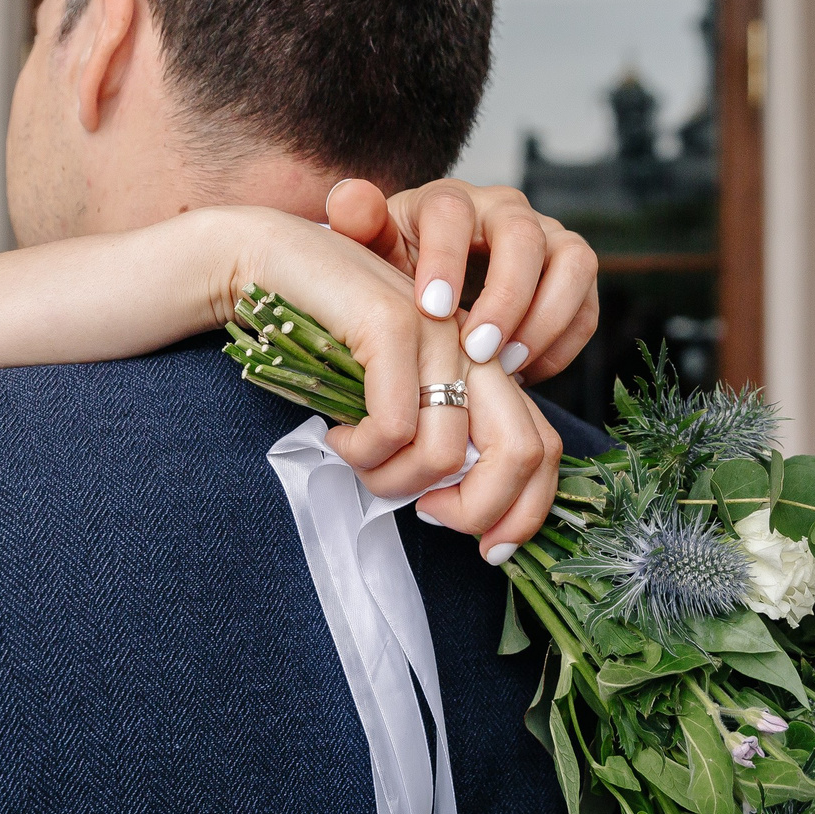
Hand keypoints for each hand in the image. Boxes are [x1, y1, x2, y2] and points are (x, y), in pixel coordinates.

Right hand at [219, 212, 558, 545]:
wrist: (272, 263)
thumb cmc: (330, 342)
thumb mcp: (395, 398)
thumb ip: (434, 437)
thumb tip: (451, 508)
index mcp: (485, 367)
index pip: (542, 447)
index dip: (525, 512)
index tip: (487, 550)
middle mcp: (476, 346)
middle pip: (523, 452)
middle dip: (481, 510)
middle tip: (428, 517)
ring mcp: (439, 331)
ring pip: (447, 451)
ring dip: (394, 480)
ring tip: (359, 460)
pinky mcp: (393, 322)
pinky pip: (394, 425)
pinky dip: (362, 450)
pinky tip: (340, 434)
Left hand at [325, 179, 600, 382]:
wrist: (435, 293)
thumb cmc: (401, 273)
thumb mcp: (372, 252)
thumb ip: (357, 225)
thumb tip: (349, 198)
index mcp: (450, 201)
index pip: (454, 212)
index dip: (446, 259)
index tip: (432, 310)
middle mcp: (506, 210)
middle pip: (524, 235)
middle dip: (505, 297)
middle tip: (477, 351)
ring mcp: (548, 239)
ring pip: (574, 262)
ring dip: (546, 318)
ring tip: (508, 366)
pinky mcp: (573, 277)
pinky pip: (587, 305)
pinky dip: (563, 343)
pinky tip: (525, 375)